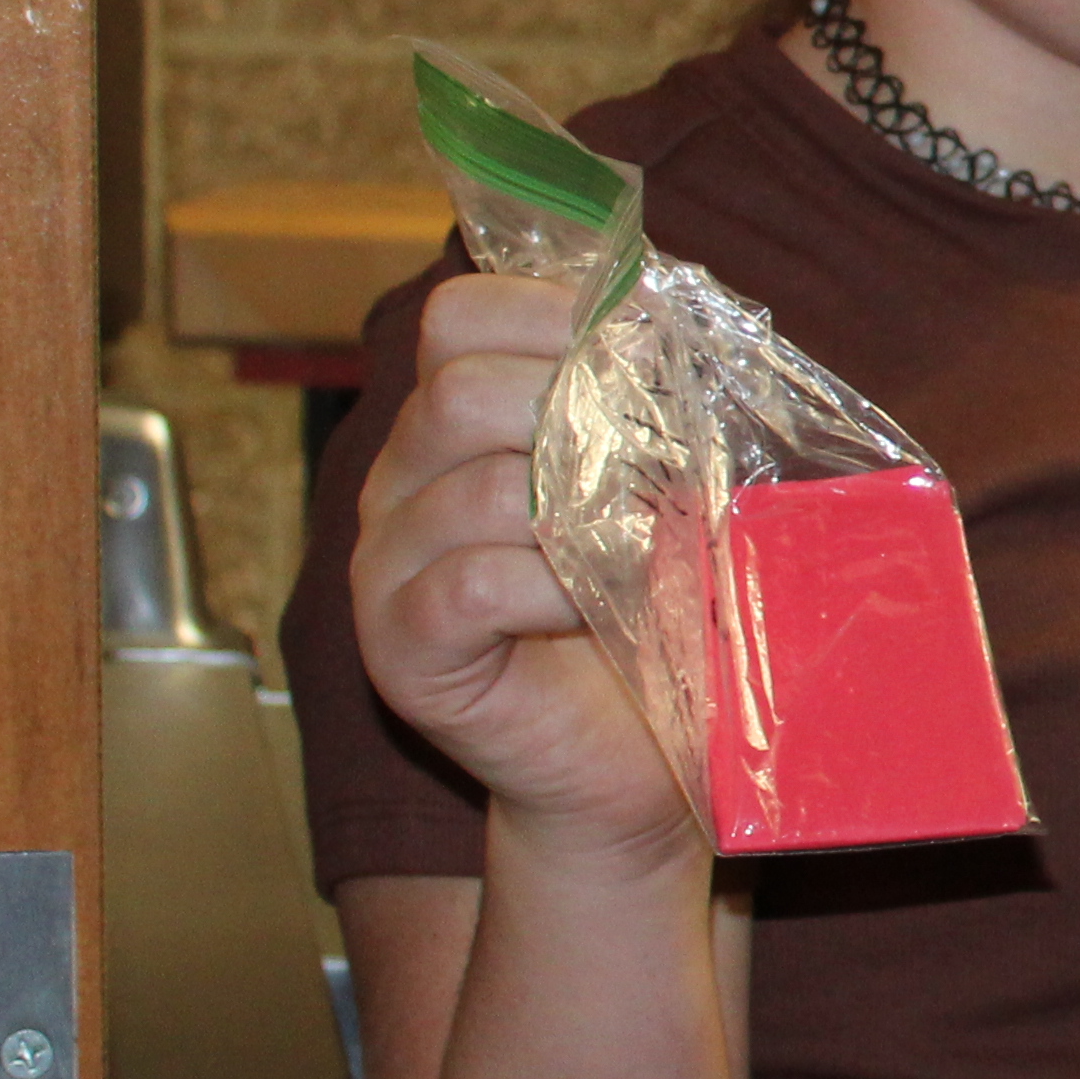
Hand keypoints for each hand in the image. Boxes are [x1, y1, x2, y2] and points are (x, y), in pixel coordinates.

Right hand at [349, 272, 694, 872]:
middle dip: (577, 415)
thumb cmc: (653, 620)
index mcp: (453, 426)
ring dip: (584, 513)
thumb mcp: (662, 498)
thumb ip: (654, 415)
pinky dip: (553, 588)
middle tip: (660, 467)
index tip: (643, 345)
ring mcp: (386, 567)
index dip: (548, 311)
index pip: (458, 316)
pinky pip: (470, 587)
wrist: (633, 766)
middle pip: (458, 391)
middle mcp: (401, 485)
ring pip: (472, 488)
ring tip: (653, 546)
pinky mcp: (400, 650)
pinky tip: (602, 609)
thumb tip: (693, 324)